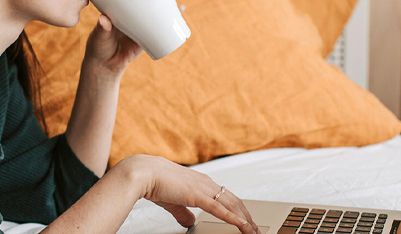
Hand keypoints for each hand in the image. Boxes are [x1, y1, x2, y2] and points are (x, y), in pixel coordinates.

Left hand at [84, 0, 184, 75]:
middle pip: (151, 2)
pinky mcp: (146, 40)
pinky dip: (170, 27)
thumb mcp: (99, 35)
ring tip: (181, 6)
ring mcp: (142, 27)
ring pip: (158, 15)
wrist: (104, 65)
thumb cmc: (98, 46)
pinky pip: (160, 31)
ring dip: (171, 9)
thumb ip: (101, 28)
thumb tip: (104, 19)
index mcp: (122, 10)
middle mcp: (134, 16)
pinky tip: (179, 22)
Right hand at [115, 154, 259, 233]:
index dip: (240, 210)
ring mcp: (204, 188)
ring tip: (254, 232)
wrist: (144, 173)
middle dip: (248, 217)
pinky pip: (219, 208)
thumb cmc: (155, 183)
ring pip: (232, 205)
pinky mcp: (197, 195)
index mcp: (203, 183)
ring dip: (245, 220)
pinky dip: (232, 218)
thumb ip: (184, 212)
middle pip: (235, 202)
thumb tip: (190, 222)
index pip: (228, 198)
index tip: (247, 221)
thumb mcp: (174, 202)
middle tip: (257, 230)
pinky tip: (242, 225)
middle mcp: (207, 183)